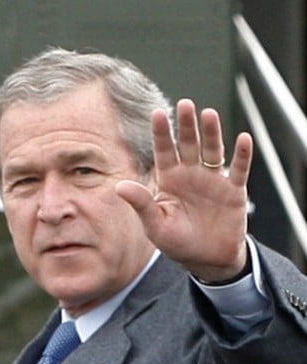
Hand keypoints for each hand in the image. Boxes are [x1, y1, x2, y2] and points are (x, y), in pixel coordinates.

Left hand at [116, 98, 253, 282]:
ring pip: (212, 150)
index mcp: (168, 180)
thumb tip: (119, 186)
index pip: (164, 150)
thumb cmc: (177, 242)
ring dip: (211, 133)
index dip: (161, 133)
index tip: (157, 113)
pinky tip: (243, 139)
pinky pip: (238, 169)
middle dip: (186, 125)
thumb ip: (141, 203)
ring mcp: (212, 180)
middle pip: (188, 144)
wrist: (205, 259)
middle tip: (185, 104)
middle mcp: (190, 174)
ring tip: (208, 114)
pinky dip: (242, 155)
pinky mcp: (233, 190)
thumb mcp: (155, 225)